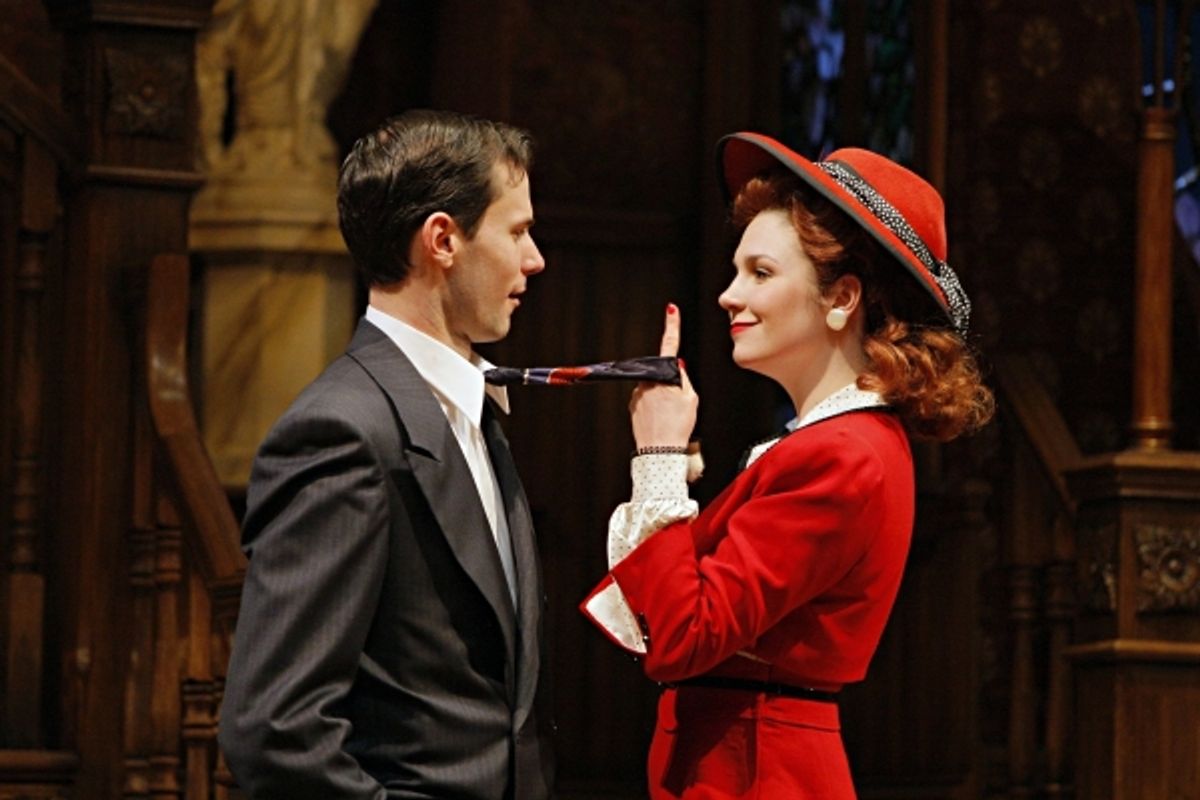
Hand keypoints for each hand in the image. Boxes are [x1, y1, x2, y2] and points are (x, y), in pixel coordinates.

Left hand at [630, 304, 697, 448]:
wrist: (660, 451)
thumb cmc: (677, 427)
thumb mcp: (690, 399)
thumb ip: (683, 379)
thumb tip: (677, 367)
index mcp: (664, 376)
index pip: (669, 345)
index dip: (671, 325)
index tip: (671, 310)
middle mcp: (647, 381)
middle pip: (661, 375)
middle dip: (670, 385)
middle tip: (677, 407)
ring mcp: (637, 393)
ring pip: (652, 389)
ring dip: (661, 400)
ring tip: (669, 418)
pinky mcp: (632, 406)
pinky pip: (645, 401)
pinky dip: (653, 409)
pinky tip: (660, 421)